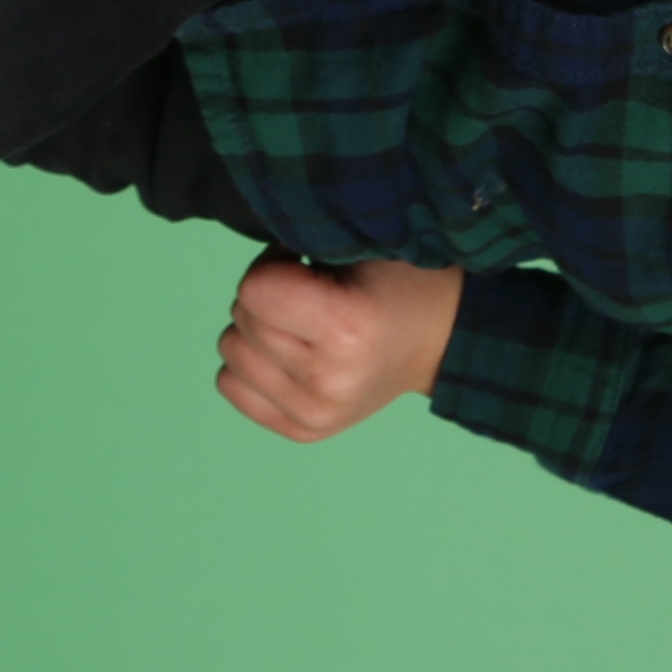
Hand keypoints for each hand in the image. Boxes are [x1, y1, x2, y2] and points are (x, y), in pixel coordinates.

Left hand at [214, 253, 466, 442]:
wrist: (441, 342)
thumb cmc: (404, 285)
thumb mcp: (369, 245)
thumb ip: (307, 241)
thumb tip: (254, 259)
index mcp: (349, 330)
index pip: (254, 289)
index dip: (274, 264)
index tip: (306, 265)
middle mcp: (329, 380)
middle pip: (242, 320)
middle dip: (267, 296)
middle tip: (310, 293)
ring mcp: (316, 413)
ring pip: (229, 353)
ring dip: (256, 332)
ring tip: (302, 324)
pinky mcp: (303, 430)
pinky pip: (230, 385)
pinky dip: (251, 365)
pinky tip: (289, 355)